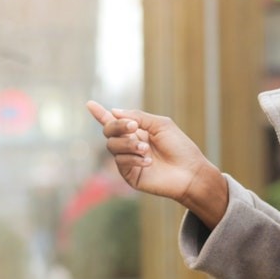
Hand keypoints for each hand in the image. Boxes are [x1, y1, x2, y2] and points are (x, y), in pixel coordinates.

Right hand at [85, 100, 226, 227]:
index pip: (114, 121)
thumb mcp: (160, 125)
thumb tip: (114, 111)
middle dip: (118, 126)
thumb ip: (138, 117)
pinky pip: (121, 162)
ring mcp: (128, 160)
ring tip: (146, 149)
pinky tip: (148, 162)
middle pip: (108, 131)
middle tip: (134, 127)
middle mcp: (129, 144)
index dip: (100, 113)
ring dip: (128, 145)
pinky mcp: (129, 175)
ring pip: (112, 146)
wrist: (190, 172)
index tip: (89, 103)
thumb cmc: (179, 147)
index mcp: (136, 131)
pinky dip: (133, 159)